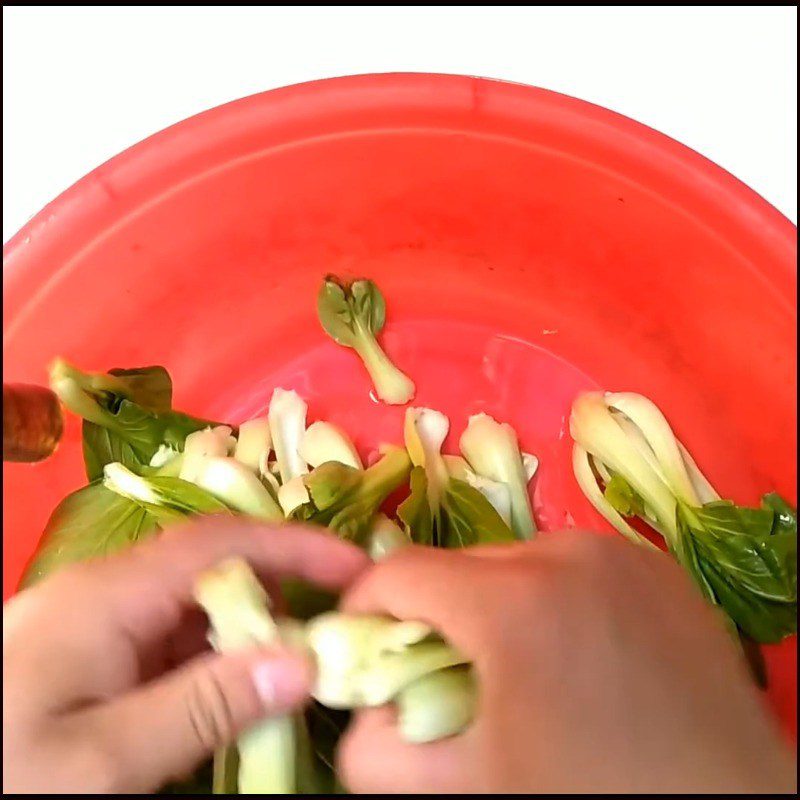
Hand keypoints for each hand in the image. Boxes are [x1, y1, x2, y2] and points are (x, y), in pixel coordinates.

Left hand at [2, 518, 368, 793]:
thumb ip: (205, 707)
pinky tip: (235, 697)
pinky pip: (168, 642)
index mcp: (107, 595)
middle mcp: (103, 593)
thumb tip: (302, 662)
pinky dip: (213, 662)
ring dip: (249, 633)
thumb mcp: (103, 762)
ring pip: (192, 609)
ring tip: (298, 672)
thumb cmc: (5, 781)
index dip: (296, 546)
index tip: (360, 570)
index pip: (220, 542)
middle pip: (211, 569)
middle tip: (337, 634)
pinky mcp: (88, 658)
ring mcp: (93, 625)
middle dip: (280, 592)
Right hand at [338, 533, 796, 793]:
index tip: (358, 639)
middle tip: (440, 671)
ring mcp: (621, 556)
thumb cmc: (590, 798)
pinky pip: (574, 569)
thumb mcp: (466, 791)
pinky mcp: (660, 570)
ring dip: (495, 604)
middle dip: (434, 613)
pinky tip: (573, 655)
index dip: (364, 605)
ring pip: (518, 563)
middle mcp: (568, 555)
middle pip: (461, 567)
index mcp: (514, 602)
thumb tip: (359, 705)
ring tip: (514, 667)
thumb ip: (375, 752)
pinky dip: (552, 599)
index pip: (400, 573)